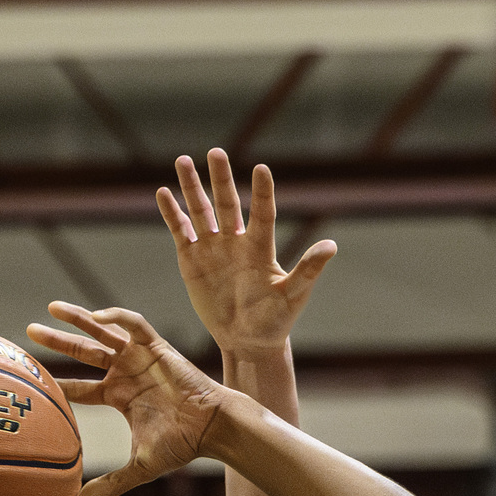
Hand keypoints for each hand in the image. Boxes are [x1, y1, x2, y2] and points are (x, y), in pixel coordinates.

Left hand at [28, 304, 226, 495]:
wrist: (210, 428)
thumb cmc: (181, 445)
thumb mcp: (140, 467)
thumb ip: (113, 482)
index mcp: (119, 397)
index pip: (80, 387)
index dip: (58, 382)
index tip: (35, 377)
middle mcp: (126, 374)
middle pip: (84, 352)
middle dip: (58, 341)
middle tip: (30, 331)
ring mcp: (140, 358)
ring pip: (103, 332)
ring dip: (78, 319)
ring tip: (52, 307)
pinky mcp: (157, 346)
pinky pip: (134, 324)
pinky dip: (116, 316)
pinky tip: (96, 317)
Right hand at [157, 148, 334, 356]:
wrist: (247, 342)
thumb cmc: (275, 321)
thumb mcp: (294, 296)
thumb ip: (308, 270)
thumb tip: (331, 246)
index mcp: (260, 247)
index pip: (261, 213)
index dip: (262, 193)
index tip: (262, 170)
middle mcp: (235, 242)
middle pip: (227, 204)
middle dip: (220, 179)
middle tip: (216, 153)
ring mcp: (212, 248)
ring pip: (201, 211)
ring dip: (191, 187)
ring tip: (183, 160)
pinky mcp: (192, 260)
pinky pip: (181, 231)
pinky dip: (172, 213)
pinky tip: (163, 193)